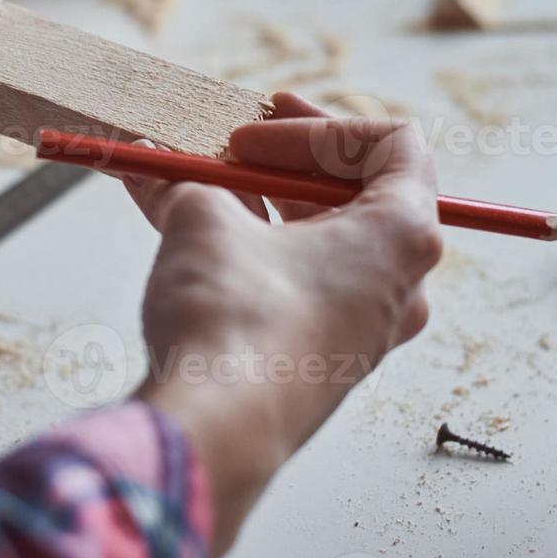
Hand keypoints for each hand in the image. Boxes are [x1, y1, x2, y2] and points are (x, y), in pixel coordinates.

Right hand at [124, 93, 440, 557]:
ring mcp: (358, 325)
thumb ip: (188, 180)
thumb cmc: (234, 321)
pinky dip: (237, 248)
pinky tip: (164, 220)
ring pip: (306, 239)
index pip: (392, 143)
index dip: (319, 123)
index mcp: (402, 233)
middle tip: (221, 146)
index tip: (255, 130)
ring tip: (175, 176)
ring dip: (243, 203)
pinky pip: (284, 281)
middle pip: (347, 192)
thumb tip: (155, 161)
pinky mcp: (317, 358)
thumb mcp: (203, 220)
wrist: (214, 434)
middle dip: (273, 161)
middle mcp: (396, 282)